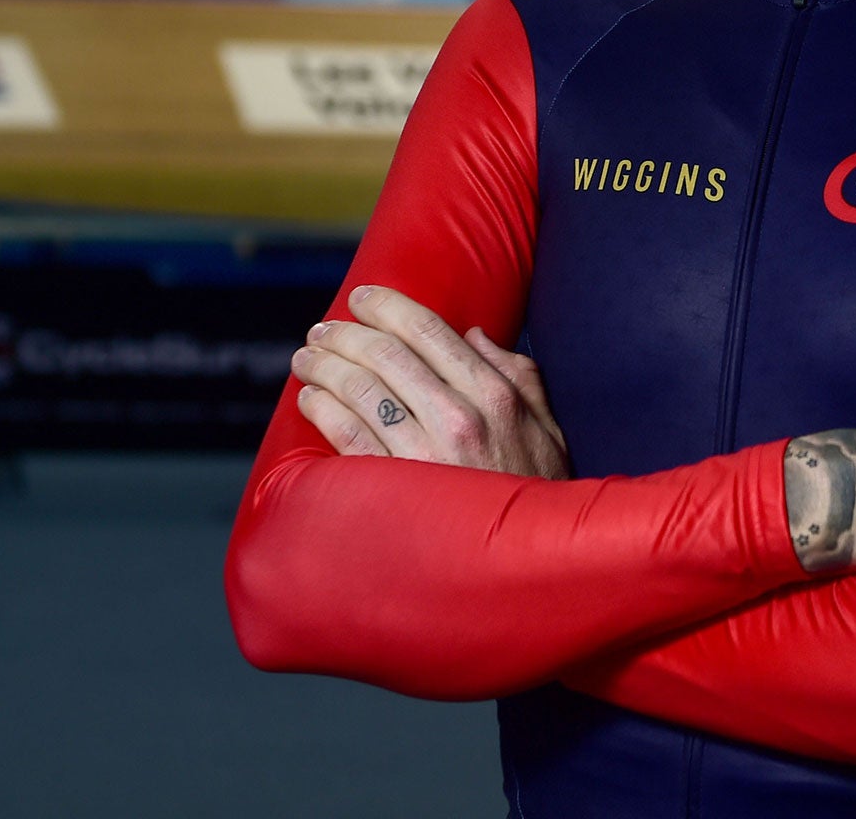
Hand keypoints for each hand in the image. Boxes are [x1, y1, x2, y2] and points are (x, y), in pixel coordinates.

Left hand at [290, 284, 568, 478]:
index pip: (429, 331)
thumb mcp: (548, 425)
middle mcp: (459, 417)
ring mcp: (425, 453)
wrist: (530, 559)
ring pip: (360, 390)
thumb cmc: (539, 490)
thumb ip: (519, 374)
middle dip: (346, 333)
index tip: (363, 297)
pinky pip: (348, 437)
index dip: (388, 306)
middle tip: (324, 328)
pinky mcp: (396, 488)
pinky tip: (311, 399)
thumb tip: (474, 335)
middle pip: (386, 355)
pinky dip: (323, 410)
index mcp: (495, 394)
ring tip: (308, 358)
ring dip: (325, 366)